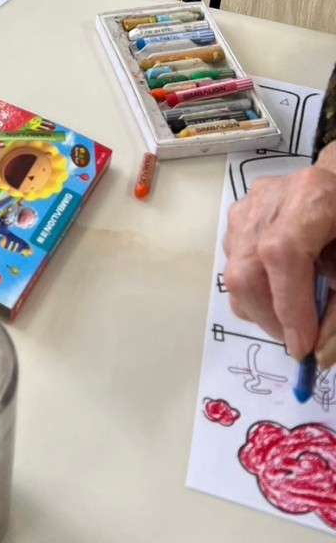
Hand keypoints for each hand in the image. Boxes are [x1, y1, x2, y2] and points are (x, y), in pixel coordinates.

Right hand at [223, 165, 335, 361]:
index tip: (305, 348)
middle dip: (271, 317)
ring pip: (235, 272)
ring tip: (290, 315)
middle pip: (248, 269)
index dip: (291, 307)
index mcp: (310, 199)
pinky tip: (279, 289)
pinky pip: (234, 263)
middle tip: (296, 339)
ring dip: (261, 308)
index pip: (283, 256)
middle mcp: (270, 198)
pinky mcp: (237, 215)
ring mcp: (248, 205)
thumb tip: (319, 355)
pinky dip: (255, 290)